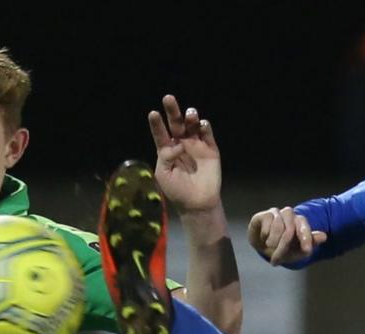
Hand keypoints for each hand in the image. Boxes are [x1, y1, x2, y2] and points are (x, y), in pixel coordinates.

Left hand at [148, 94, 221, 213]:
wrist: (197, 203)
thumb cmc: (177, 190)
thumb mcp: (163, 174)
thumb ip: (166, 156)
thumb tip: (178, 144)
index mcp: (167, 150)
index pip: (160, 133)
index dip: (157, 124)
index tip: (153, 113)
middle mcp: (181, 144)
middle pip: (176, 123)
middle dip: (172, 110)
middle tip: (168, 98)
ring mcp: (196, 145)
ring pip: (192, 126)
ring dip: (190, 117)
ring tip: (190, 114)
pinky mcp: (210, 149)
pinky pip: (207, 135)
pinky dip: (205, 127)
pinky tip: (202, 125)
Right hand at [247, 207, 326, 264]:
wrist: (261, 246)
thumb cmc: (281, 249)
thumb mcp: (295, 252)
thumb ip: (308, 246)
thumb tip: (324, 236)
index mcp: (300, 222)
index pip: (304, 227)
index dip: (306, 238)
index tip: (307, 250)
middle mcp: (290, 215)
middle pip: (290, 229)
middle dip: (283, 247)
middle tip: (276, 261)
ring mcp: (277, 213)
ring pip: (278, 226)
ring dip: (273, 242)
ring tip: (270, 247)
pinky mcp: (264, 214)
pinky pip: (267, 224)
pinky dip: (265, 235)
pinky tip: (264, 237)